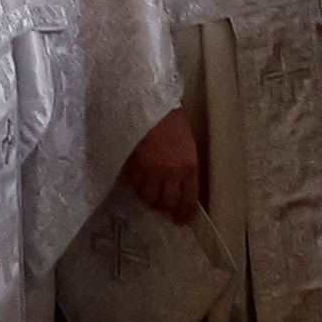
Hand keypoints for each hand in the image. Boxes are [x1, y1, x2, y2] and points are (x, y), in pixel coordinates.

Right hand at [123, 108, 206, 223]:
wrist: (149, 101)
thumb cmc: (171, 116)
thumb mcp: (187, 141)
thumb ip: (185, 162)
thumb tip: (182, 178)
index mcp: (189, 166)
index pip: (188, 199)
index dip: (184, 213)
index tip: (181, 219)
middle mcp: (171, 173)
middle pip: (166, 202)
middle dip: (164, 208)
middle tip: (162, 209)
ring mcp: (150, 171)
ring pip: (147, 197)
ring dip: (148, 198)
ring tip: (147, 195)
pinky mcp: (133, 166)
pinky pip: (133, 184)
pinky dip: (134, 185)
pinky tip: (136, 181)